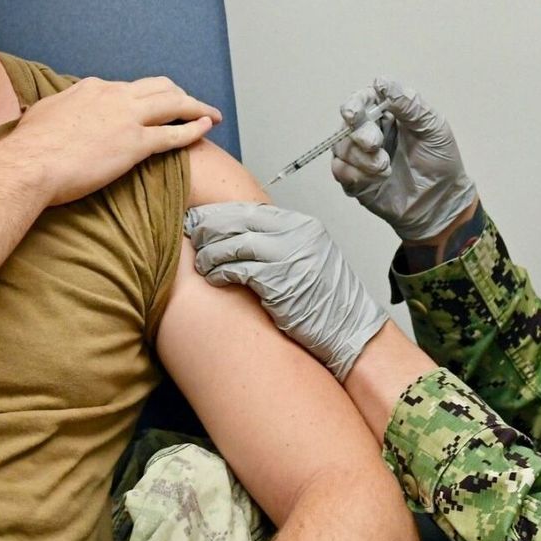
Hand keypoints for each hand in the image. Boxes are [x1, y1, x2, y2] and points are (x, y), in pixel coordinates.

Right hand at [16, 76, 220, 204]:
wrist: (30, 164)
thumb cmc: (29, 146)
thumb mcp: (43, 114)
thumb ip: (57, 109)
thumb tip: (49, 113)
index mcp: (92, 89)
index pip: (127, 88)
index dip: (142, 98)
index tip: (148, 107)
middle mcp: (114, 96)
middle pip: (158, 87)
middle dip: (179, 93)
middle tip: (190, 104)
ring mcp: (128, 118)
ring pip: (173, 103)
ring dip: (196, 106)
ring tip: (211, 114)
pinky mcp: (136, 144)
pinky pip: (175, 133)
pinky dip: (195, 128)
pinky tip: (207, 127)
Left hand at [183, 202, 386, 380]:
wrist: (350, 330)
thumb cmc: (327, 301)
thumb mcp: (307, 258)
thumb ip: (278, 243)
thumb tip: (238, 238)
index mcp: (301, 225)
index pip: (249, 209)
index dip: (219, 213)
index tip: (199, 219)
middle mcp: (295, 234)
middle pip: (237, 220)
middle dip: (208, 227)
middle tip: (189, 234)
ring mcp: (288, 256)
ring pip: (233, 243)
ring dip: (210, 253)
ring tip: (200, 263)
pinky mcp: (278, 280)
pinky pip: (238, 268)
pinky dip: (220, 272)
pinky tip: (213, 278)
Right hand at [330, 77, 476, 240]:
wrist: (440, 202)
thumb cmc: (440, 161)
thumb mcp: (433, 127)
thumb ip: (408, 104)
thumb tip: (382, 82)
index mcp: (388, 114)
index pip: (363, 100)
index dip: (355, 103)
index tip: (353, 113)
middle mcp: (370, 132)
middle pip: (348, 123)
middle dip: (360, 133)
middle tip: (376, 145)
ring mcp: (360, 156)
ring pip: (341, 148)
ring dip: (362, 159)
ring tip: (385, 168)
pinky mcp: (355, 179)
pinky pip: (340, 171)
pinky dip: (355, 175)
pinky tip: (375, 180)